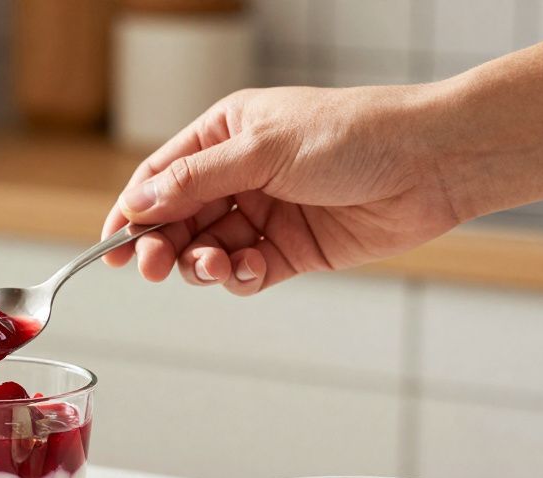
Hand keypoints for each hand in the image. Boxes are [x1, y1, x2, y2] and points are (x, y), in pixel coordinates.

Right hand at [101, 84, 460, 294]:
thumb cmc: (353, 134)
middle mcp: (240, 175)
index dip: (132, 212)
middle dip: (163, 245)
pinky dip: (243, 278)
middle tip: (154, 267)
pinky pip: (247, 274)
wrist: (430, 163)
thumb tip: (139, 202)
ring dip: (203, 265)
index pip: (161, 177)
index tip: (111, 246)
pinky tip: (255, 268)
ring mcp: (265, 214)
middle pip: (179, 221)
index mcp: (225, 135)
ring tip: (216, 266)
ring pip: (208, 252)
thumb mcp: (262, 149)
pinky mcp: (291, 251)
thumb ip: (196, 180)